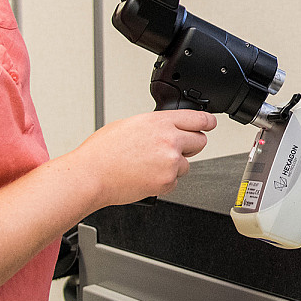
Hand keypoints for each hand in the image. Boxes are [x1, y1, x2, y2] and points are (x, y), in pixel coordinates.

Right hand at [67, 109, 216, 206]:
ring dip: (174, 166)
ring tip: (148, 166)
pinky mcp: (167, 181)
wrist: (91, 175)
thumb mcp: (129, 124)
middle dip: (190, 146)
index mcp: (159, 122)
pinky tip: (145, 176)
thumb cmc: (102, 152)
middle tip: (173, 150)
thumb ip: (154, 125)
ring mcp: (170, 161)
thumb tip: (165, 128)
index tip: (210, 124)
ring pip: (187, 164)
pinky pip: (174, 182)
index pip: (198, 119)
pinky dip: (164, 181)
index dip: (207, 122)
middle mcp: (169, 139)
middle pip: (200, 141)